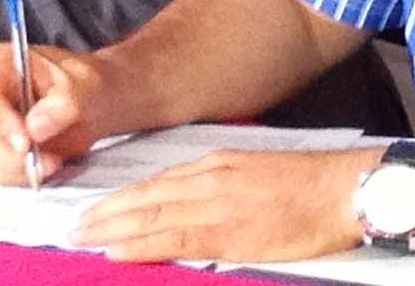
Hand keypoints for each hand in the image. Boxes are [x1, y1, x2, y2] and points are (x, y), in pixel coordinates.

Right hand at [0, 42, 111, 184]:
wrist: (95, 103)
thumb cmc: (86, 84)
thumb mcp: (86, 85)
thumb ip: (64, 102)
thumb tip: (35, 126)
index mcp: (0, 64)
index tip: (25, 143)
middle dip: (12, 154)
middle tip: (49, 160)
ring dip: (18, 169)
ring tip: (53, 161)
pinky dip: (19, 177)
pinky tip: (43, 167)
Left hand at [74, 147, 378, 262]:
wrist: (342, 189)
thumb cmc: (307, 186)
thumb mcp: (252, 175)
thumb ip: (219, 188)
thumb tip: (191, 209)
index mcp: (214, 165)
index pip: (154, 183)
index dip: (121, 199)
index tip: (95, 210)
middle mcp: (207, 180)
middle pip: (143, 198)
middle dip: (104, 213)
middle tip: (71, 225)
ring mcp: (215, 204)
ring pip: (150, 216)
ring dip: (111, 228)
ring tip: (81, 236)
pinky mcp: (228, 231)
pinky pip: (174, 239)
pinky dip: (141, 244)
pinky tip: (117, 249)